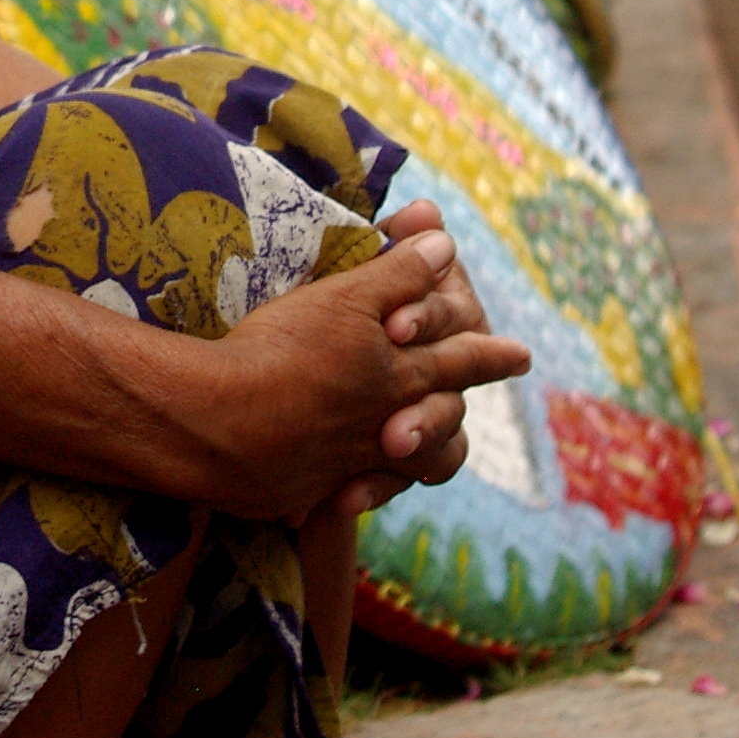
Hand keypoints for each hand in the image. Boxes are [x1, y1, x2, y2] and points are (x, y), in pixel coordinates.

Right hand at [200, 222, 532, 526]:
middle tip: (461, 426)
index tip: (519, 356)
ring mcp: (350, 461)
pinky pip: (345, 493)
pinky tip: (340, 493)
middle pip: (439, 419)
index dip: (490, 355)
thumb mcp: (344, 297)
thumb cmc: (283, 350)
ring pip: (406, 467)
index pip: (460, 359)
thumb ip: (399, 272)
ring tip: (416, 449)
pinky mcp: (309, 490)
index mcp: (400, 372)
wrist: (219, 424)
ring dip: (416, 454)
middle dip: (458, 408)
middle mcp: (385, 422)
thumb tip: (444, 244)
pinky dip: (352, 490)